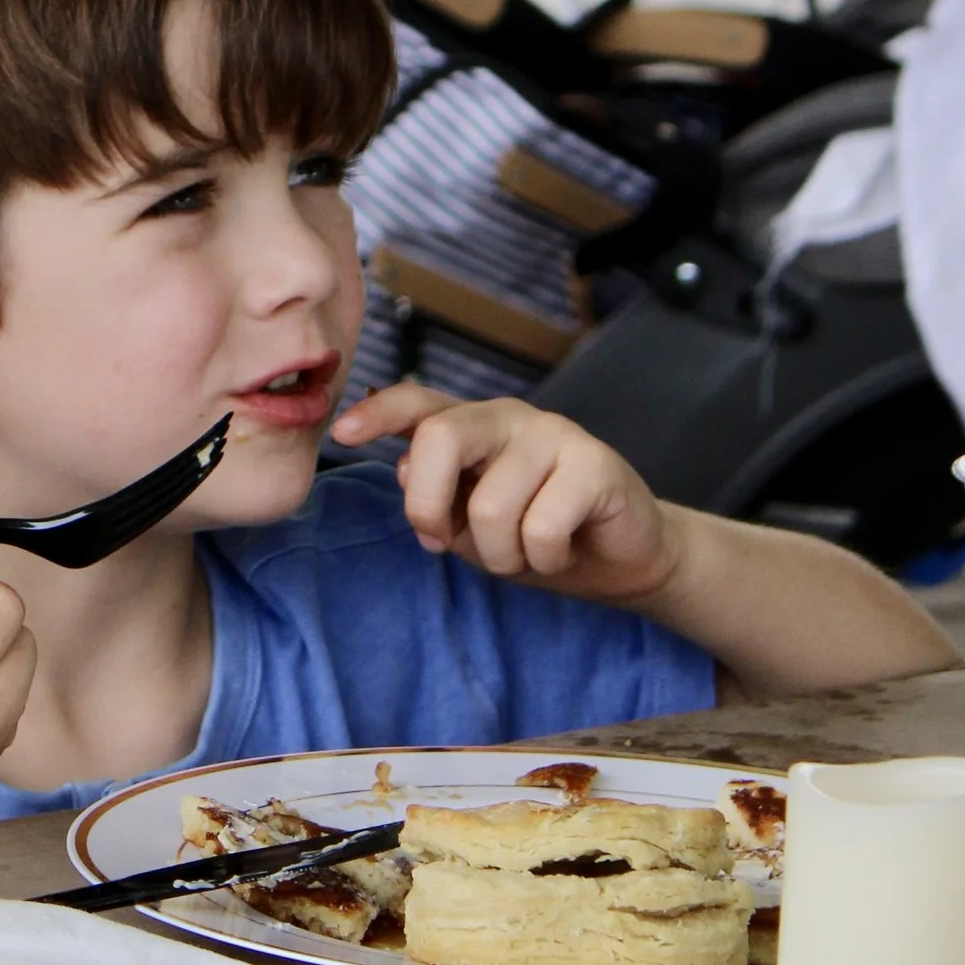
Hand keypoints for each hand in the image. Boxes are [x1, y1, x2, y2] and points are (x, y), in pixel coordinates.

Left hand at [332, 380, 679, 603]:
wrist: (620, 560)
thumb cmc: (536, 538)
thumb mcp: (471, 527)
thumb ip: (436, 497)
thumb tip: (403, 467)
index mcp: (471, 427)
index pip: (419, 404)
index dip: (379, 414)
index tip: (343, 434)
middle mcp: (507, 418)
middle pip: (441, 438)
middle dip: (427, 506)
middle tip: (443, 543)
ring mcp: (553, 434)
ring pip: (490, 506)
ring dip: (503, 556)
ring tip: (528, 552)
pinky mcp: (595, 462)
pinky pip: (540, 528)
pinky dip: (544, 560)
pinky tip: (563, 551)